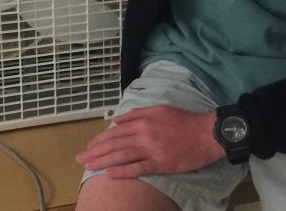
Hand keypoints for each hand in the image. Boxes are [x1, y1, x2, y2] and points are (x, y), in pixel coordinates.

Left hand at [76, 106, 223, 178]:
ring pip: (121, 156)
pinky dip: (123, 172)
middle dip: (95, 151)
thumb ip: (137, 114)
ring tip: (89, 167)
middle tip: (80, 159)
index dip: (99, 140)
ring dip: (103, 162)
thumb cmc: (183, 121)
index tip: (88, 147)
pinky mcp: (160, 163)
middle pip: (114, 144)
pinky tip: (110, 175)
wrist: (205, 134)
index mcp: (143, 120)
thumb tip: (118, 121)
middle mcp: (144, 134)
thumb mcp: (159, 109)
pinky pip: (138, 168)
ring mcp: (151, 150)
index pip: (115, 131)